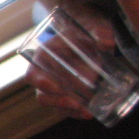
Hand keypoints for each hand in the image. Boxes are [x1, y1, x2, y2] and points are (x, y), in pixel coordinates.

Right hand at [22, 3, 118, 118]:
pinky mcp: (69, 92)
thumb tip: (106, 43)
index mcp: (44, 55)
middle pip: (42, 94)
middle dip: (58, 102)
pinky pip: (66, 107)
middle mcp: (46, 73)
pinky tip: (90, 113)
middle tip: (77, 104)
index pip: (33, 74)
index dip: (41, 82)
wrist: (94, 33)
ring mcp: (57, 84)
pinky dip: (76, 112)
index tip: (55, 87)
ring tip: (87, 112)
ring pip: (54, 103)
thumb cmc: (89, 27)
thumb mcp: (95, 25)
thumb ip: (100, 31)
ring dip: (68, 110)